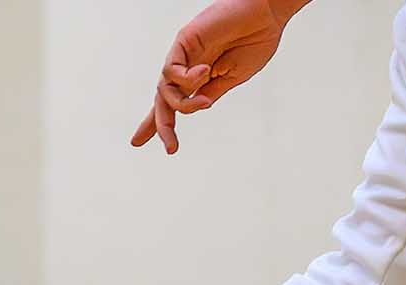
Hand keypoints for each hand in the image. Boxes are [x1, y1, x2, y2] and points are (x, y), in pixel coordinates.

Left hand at [132, 0, 305, 151]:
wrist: (267, 15)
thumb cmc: (255, 41)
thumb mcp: (233, 78)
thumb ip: (211, 93)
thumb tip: (192, 109)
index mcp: (201, 79)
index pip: (173, 103)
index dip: (156, 123)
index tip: (138, 141)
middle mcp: (188, 67)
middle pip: (162, 100)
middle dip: (161, 125)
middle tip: (170, 147)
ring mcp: (184, 55)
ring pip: (165, 89)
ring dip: (183, 104)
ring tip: (204, 103)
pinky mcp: (183, 41)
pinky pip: (171, 70)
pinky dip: (186, 78)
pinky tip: (205, 71)